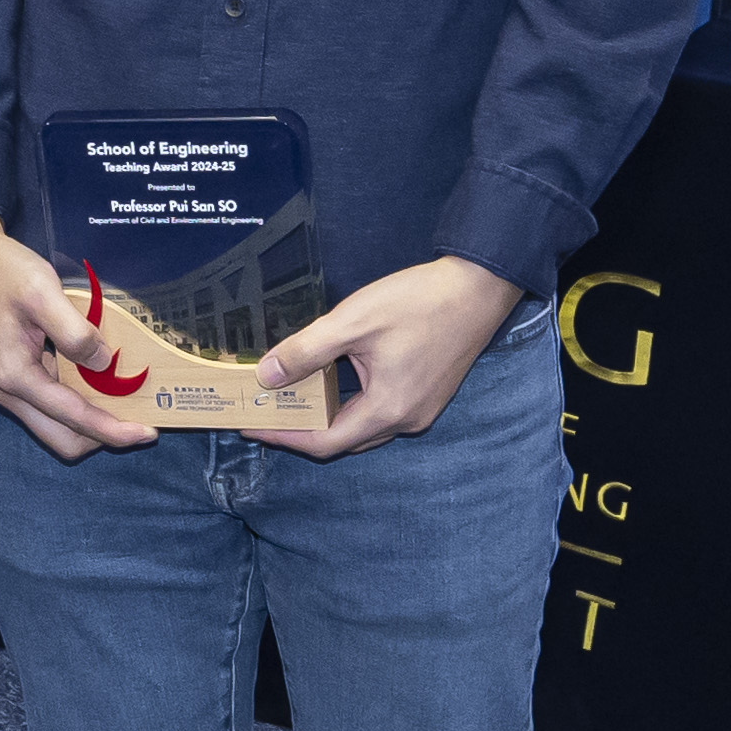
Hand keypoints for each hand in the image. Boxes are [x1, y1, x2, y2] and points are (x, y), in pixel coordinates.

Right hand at [0, 208, 155, 461]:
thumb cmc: (2, 271)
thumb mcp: (41, 292)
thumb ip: (74, 332)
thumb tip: (104, 363)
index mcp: (16, 377)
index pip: (74, 418)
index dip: (114, 431)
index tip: (148, 432)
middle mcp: (9, 392)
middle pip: (64, 440)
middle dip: (104, 436)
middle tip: (140, 419)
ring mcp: (9, 386)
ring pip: (58, 426)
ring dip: (92, 421)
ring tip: (125, 401)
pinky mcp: (14, 376)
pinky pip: (52, 405)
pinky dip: (79, 403)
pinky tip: (98, 381)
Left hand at [256, 255, 519, 458]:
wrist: (478, 288)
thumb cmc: (418, 302)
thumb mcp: (352, 322)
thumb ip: (306, 352)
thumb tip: (266, 377)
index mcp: (388, 410)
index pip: (325, 443)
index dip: (284, 438)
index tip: (251, 427)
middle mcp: (407, 420)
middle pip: (344, 440)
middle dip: (302, 430)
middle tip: (266, 411)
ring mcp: (422, 410)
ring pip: (364, 427)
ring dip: (328, 417)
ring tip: (291, 397)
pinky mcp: (429, 395)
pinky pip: (381, 412)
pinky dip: (351, 405)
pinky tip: (333, 382)